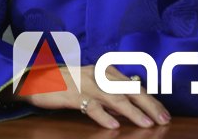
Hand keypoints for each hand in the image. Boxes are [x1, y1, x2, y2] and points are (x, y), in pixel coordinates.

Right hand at [21, 64, 169, 129]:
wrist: (33, 79)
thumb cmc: (63, 83)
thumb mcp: (90, 83)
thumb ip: (108, 91)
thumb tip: (131, 101)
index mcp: (103, 71)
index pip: (133, 85)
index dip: (150, 99)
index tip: (164, 113)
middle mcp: (97, 74)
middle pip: (128, 89)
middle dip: (148, 105)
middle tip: (164, 119)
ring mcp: (84, 83)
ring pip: (113, 97)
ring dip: (132, 111)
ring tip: (146, 124)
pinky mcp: (71, 94)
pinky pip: (90, 106)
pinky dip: (103, 115)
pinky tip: (114, 125)